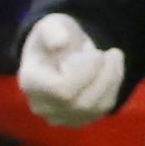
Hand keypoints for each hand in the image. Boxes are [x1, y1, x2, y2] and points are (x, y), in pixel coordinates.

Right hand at [15, 10, 127, 126]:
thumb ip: (53, 31)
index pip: (63, 90)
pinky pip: (102, 109)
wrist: (57, 51)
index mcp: (30, 83)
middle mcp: (41, 106)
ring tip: (113, 59)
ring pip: (94, 108)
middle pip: (81, 103)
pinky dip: (113, 89)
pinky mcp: (76, 120)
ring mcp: (58, 117)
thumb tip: (59, 43)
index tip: (96, 51)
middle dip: (104, 76)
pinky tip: (112, 71)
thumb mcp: (52, 25)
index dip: (87, 72)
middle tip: (112, 53)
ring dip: (112, 81)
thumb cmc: (55, 36)